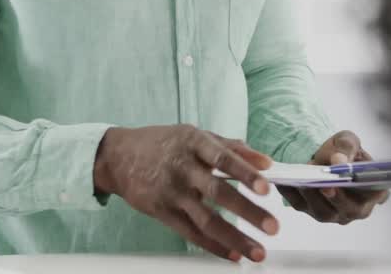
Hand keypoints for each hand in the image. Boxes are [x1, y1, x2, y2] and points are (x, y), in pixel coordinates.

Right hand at [93, 124, 279, 261]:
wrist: (117, 156)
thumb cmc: (163, 143)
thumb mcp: (195, 135)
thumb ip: (231, 147)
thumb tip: (266, 162)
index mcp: (194, 143)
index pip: (223, 159)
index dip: (246, 173)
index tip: (266, 188)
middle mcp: (183, 168)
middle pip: (219, 192)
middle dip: (248, 211)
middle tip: (273, 226)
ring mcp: (172, 192)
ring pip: (207, 219)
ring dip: (235, 237)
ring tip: (257, 251)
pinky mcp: (162, 211)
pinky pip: (191, 233)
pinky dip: (214, 246)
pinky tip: (233, 254)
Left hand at [279, 130, 388, 224]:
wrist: (322, 154)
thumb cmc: (342, 150)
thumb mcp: (347, 141)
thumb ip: (346, 149)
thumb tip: (339, 162)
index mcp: (374, 190)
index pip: (378, 195)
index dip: (368, 190)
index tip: (354, 180)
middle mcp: (357, 208)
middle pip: (349, 210)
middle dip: (337, 197)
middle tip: (325, 185)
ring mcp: (335, 214)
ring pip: (324, 213)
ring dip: (313, 197)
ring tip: (304, 181)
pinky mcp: (311, 210)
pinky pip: (300, 205)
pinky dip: (292, 193)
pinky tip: (285, 181)